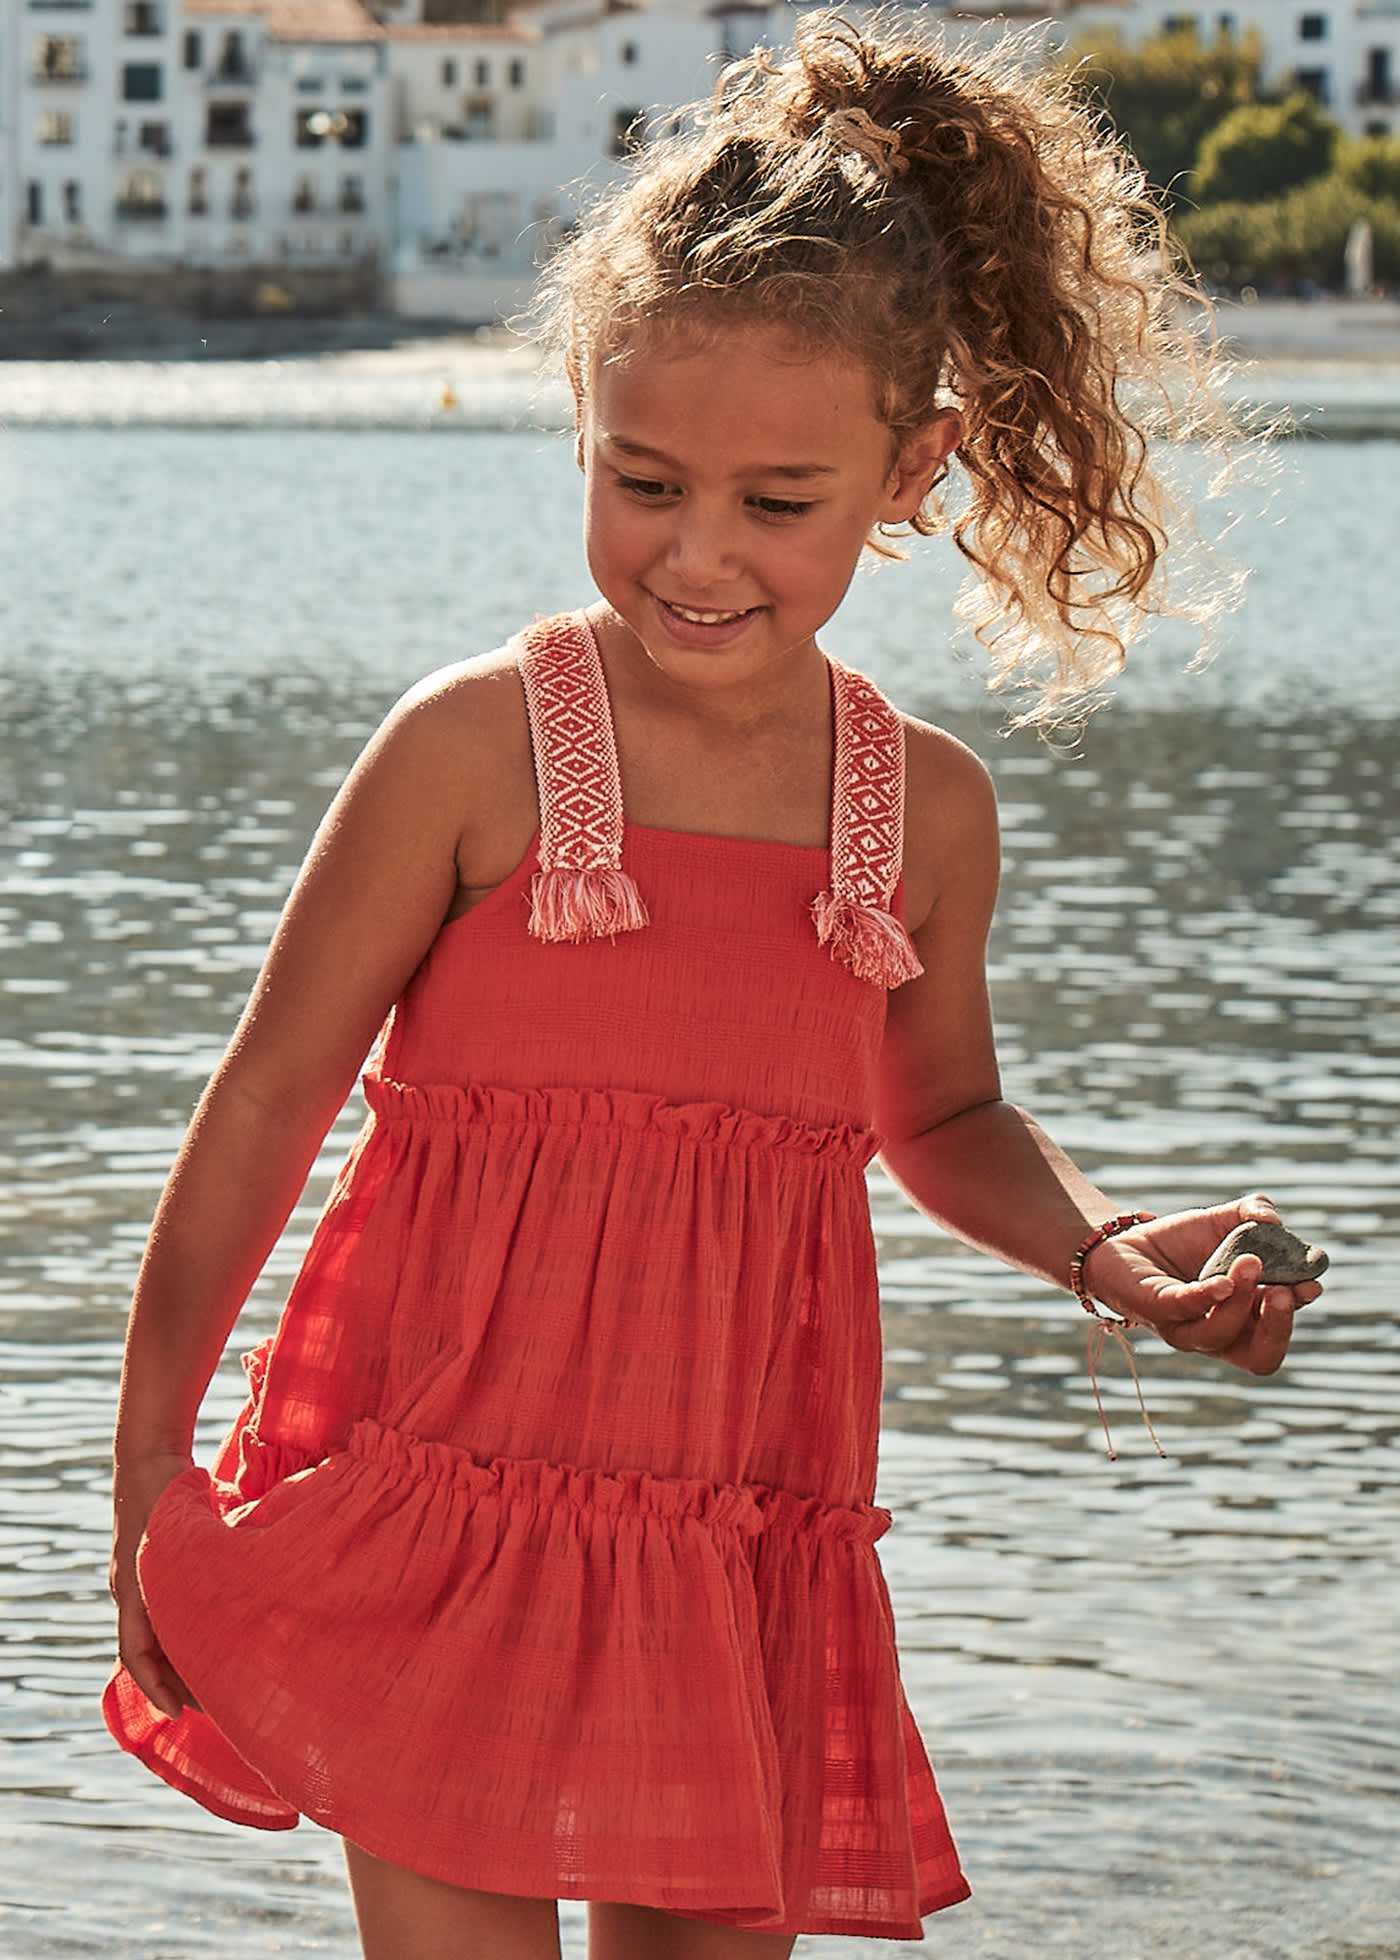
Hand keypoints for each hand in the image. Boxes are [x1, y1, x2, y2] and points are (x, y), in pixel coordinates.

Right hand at [110, 1450, 199, 1719]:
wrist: (149, 1459)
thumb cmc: (168, 1488)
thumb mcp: (181, 1524)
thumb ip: (204, 1551)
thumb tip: (242, 1581)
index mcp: (133, 1588)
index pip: (135, 1653)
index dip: (156, 1686)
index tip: (178, 1712)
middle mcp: (131, 1592)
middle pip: (149, 1653)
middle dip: (178, 1683)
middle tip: (215, 1707)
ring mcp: (139, 1584)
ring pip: (157, 1637)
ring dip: (182, 1663)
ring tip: (219, 1686)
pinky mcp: (151, 1574)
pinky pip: (162, 1617)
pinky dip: (183, 1636)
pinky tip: (214, 1643)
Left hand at [1081, 1193, 1321, 1375]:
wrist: (1126, 1240)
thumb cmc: (1182, 1243)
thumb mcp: (1225, 1223)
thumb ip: (1253, 1213)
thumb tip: (1273, 1219)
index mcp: (1243, 1320)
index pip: (1276, 1337)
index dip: (1295, 1316)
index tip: (1310, 1285)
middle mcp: (1216, 1333)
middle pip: (1259, 1356)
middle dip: (1278, 1326)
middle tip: (1284, 1290)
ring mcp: (1184, 1327)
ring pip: (1219, 1335)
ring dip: (1241, 1300)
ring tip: (1250, 1262)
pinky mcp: (1154, 1309)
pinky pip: (1183, 1309)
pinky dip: (1207, 1297)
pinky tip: (1221, 1281)